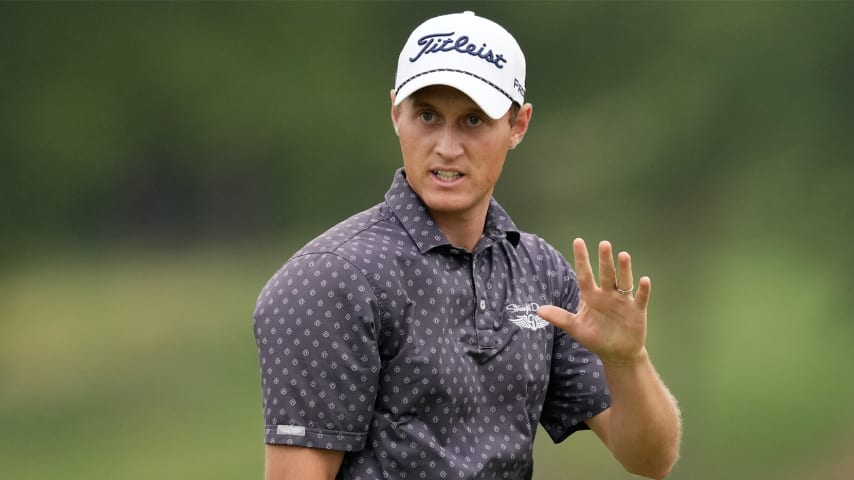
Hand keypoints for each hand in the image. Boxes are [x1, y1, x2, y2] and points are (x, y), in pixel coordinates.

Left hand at [538, 238, 650, 365]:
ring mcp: (623, 301)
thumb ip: (559, 317)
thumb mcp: (576, 328)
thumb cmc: (595, 338)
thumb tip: (538, 310)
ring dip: (624, 269)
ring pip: (624, 281)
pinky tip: (644, 280)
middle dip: (605, 260)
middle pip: (606, 274)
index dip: (581, 259)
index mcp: (591, 296)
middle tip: (603, 244)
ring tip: (623, 255)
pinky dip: (643, 290)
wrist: (616, 353)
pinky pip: (640, 298)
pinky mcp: (636, 310)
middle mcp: (607, 294)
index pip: (584, 274)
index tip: (578, 241)